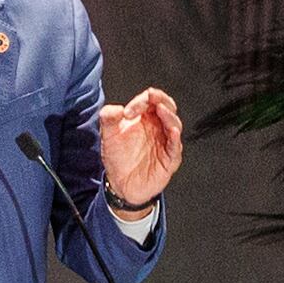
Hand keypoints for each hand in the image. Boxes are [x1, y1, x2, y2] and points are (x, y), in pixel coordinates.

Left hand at [93, 86, 183, 208]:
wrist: (121, 185)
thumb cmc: (118, 159)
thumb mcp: (108, 136)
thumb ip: (108, 119)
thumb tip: (115, 108)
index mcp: (145, 118)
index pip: (149, 100)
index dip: (141, 100)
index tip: (128, 112)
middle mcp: (157, 127)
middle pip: (166, 106)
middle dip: (161, 99)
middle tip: (153, 97)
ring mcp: (165, 142)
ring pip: (174, 123)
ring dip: (168, 115)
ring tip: (162, 109)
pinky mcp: (169, 159)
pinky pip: (175, 146)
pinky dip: (175, 137)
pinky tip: (172, 131)